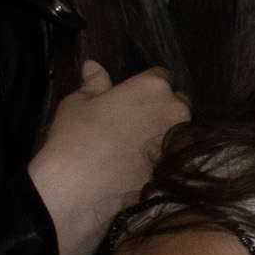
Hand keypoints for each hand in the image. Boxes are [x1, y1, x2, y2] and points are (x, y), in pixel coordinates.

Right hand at [27, 62, 187, 254]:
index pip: (159, 75)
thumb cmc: (75, 138)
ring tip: (135, 144)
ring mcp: (178, 142)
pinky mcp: (176, 169)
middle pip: (175, 102)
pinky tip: (140, 162)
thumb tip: (93, 65)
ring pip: (178, 129)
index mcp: (152, 87)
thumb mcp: (78, 102)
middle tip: (132, 121)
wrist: (79, 189)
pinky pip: (173, 155)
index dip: (144, 85)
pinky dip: (162, 155)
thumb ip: (94, 82)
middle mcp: (174, 111)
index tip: (131, 97)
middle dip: (160, 107)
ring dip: (164, 132)